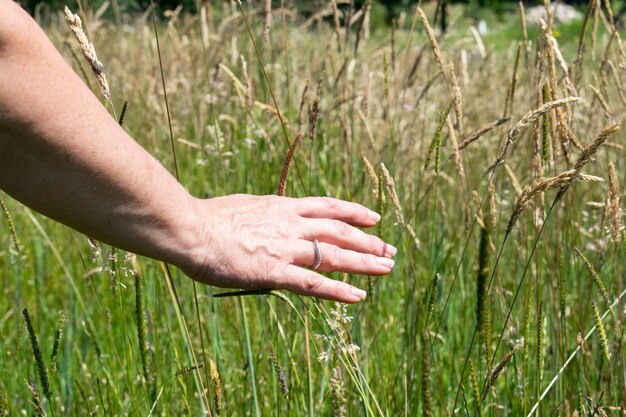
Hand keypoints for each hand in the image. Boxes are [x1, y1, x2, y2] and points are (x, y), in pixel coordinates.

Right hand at [183, 194, 395, 302]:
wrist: (191, 228)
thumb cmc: (208, 219)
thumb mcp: (244, 207)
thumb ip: (264, 215)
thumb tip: (268, 219)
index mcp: (282, 207)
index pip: (328, 207)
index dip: (355, 212)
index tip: (374, 218)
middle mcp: (291, 224)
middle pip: (339, 231)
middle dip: (368, 241)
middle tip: (390, 249)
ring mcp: (285, 248)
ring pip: (334, 255)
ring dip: (364, 262)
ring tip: (388, 268)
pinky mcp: (275, 272)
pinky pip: (314, 282)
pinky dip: (338, 290)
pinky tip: (359, 296)